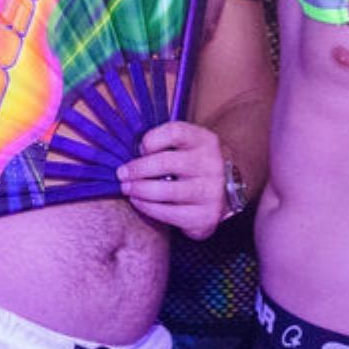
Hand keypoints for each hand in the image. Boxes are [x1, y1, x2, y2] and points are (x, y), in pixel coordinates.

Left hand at [118, 121, 225, 239]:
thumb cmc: (195, 166)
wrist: (227, 194)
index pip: (174, 132)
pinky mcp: (205, 216)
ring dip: (138, 189)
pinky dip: (147, 207)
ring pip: (164, 190)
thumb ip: (165, 142)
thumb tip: (129, 148)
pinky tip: (138, 202)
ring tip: (127, 188)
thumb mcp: (189, 146)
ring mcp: (210, 191)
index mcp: (205, 140)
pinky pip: (168, 213)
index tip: (140, 149)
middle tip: (122, 174)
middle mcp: (211, 164)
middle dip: (137, 169)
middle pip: (165, 162)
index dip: (151, 140)